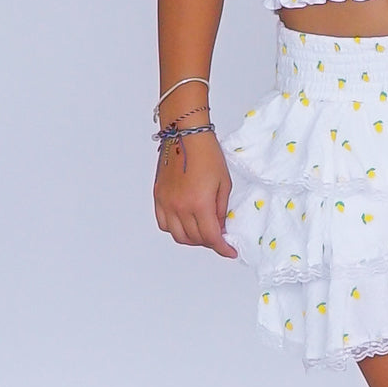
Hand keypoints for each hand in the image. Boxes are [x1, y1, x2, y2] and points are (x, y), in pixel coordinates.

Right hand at [153, 131, 238, 258]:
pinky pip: (164, 224)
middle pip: (194, 239)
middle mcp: (180, 207)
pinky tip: (185, 223)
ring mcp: (167, 203)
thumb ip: (222, 208)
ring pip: (178, 236)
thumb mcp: (224, 182)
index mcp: (199, 204)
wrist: (185, 135)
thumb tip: (221, 226)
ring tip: (203, 231)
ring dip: (192, 239)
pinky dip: (175, 229)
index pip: (211, 237)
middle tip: (219, 237)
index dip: (222, 248)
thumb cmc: (208, 154)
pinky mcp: (158, 197)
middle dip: (209, 242)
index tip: (230, 251)